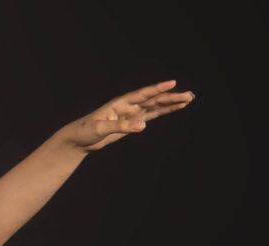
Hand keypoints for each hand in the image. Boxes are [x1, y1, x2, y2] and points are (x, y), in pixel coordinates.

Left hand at [58, 81, 193, 152]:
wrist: (78, 140)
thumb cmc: (85, 131)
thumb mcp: (100, 129)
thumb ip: (121, 126)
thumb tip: (143, 125)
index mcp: (120, 103)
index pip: (142, 94)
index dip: (157, 89)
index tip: (173, 83)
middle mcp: (128, 105)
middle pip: (154, 99)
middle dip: (172, 97)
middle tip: (189, 95)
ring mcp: (132, 113)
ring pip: (156, 105)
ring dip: (172, 102)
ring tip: (189, 99)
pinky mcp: (133, 122)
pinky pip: (152, 114)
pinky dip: (164, 111)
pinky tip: (176, 108)